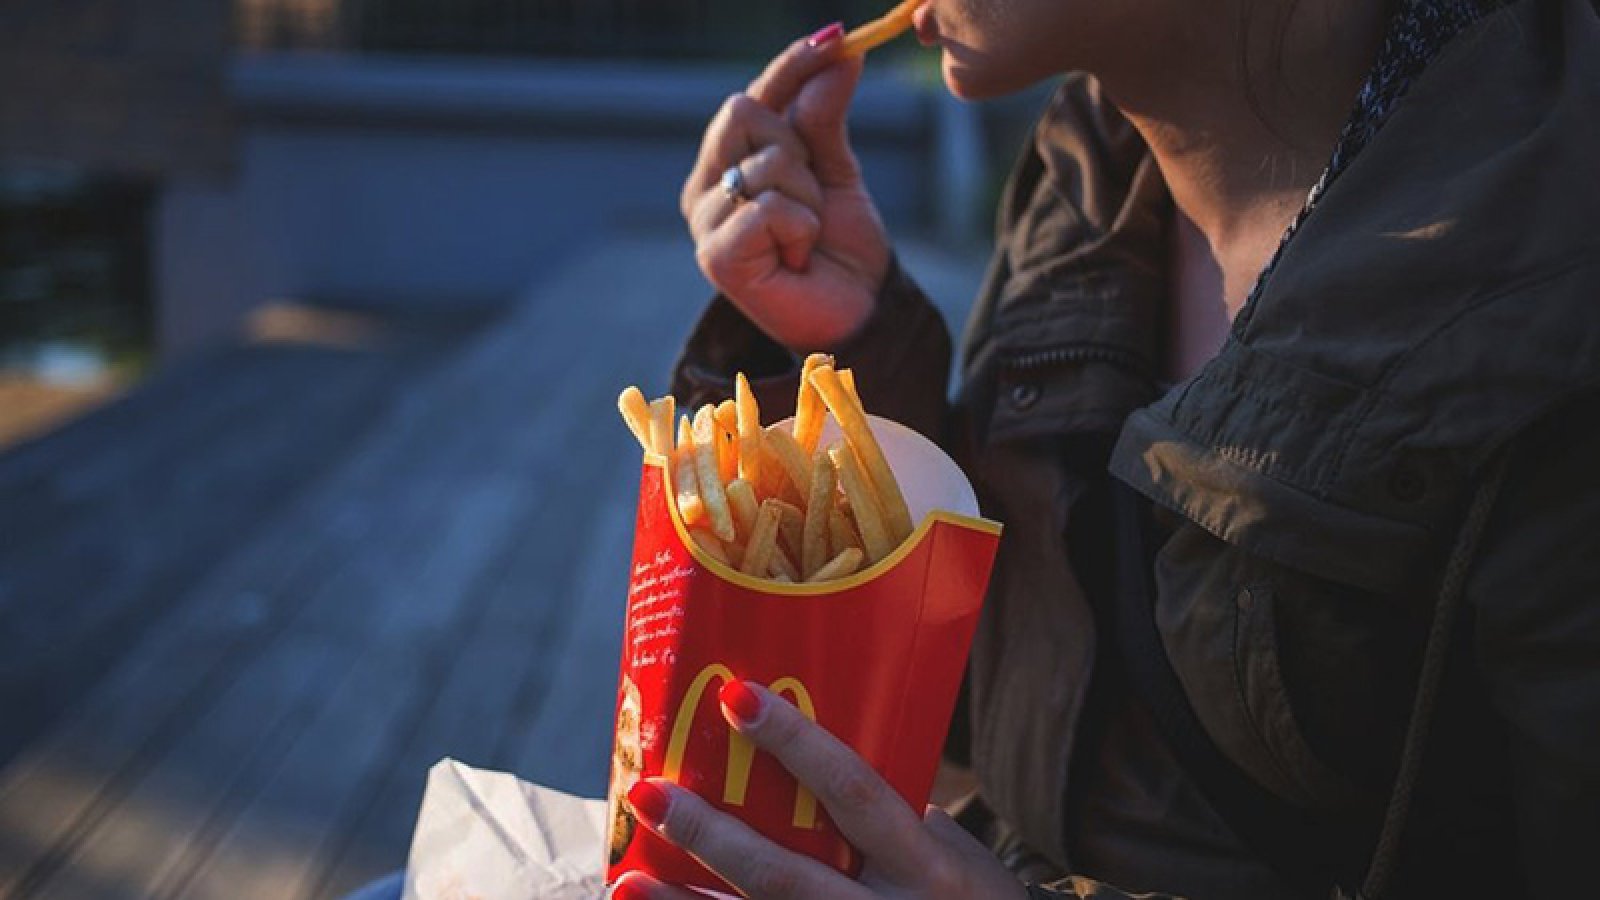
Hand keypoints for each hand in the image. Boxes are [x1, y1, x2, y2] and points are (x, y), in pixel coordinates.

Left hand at [612, 681, 1027, 899]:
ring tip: (626, 877)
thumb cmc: (974, 899)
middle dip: (710, 834)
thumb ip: (885, 814)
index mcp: (925, 863)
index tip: (735, 696)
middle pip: (785, 874)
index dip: (796, 745)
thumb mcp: (950, 852)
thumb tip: (802, 758)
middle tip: (647, 792)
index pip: (855, 791)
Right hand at [680, 26, 891, 351]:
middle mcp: (705, 189)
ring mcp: (704, 224)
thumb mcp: (837, 171)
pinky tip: (797, 258)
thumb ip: (825, 116)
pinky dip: (800, 227)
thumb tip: (839, 52)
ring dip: (808, 198)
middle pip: (743, 111)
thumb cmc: (840, 249)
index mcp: (726, 164)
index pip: (751, 96)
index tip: (837, 37)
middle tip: (814, 196)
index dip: (790, 65)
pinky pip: (768, 206)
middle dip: (799, 147)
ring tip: (808, 237)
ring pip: (765, 161)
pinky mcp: (716, 258)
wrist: (857, 314)